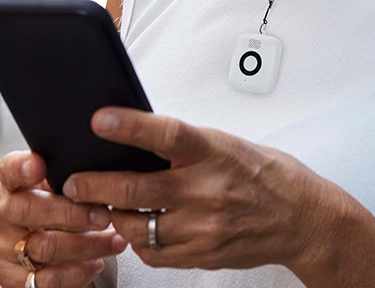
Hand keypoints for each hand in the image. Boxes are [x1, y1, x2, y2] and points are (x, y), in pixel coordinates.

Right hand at [0, 150, 126, 286]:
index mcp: (15, 184)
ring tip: (115, 240)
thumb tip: (102, 170)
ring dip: (86, 245)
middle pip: (28, 210)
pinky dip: (77, 271)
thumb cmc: (68, 208)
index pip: (9, 169)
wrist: (60, 252)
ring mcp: (6, 248)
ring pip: (43, 246)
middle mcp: (4, 214)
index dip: (22, 167)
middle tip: (104, 215)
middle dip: (71, 213)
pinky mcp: (13, 280)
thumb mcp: (68, 188)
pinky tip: (97, 262)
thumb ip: (74, 176)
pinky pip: (46, 279)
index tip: (40, 165)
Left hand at [62, 108, 333, 273]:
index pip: (166, 134)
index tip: (99, 120)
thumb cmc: (266, 173)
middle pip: (137, 188)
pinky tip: (136, 227)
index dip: (130, 126)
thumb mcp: (228, 144)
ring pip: (137, 226)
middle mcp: (207, 189)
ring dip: (113, 214)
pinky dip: (137, 239)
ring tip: (102, 204)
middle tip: (72, 181)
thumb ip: (187, 145)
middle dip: (95, 185)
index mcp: (214, 152)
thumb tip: (140, 138)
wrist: (302, 218)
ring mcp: (203, 226)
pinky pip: (153, 252)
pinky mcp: (201, 254)